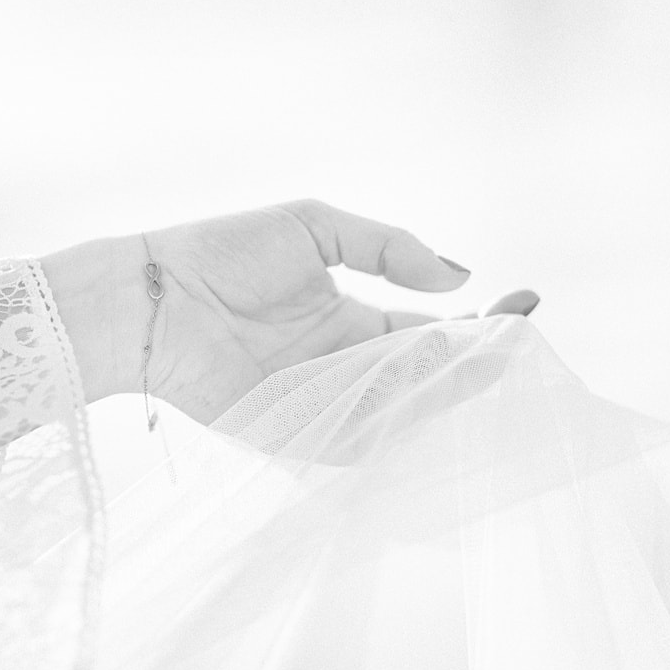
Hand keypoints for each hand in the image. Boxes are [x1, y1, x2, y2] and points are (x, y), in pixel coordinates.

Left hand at [43, 200, 540, 424]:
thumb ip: (389, 247)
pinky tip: (433, 403)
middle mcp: (350, 368)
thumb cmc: (220, 253)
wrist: (149, 296)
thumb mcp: (316, 229)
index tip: (519, 306)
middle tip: (512, 345)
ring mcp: (328, 405)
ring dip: (447, 391)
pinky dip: (398, 428)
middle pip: (430, 375)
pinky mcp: (299, 435)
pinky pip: (360, 440)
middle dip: (475, 362)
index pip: (434, 332)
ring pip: (405, 408)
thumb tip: (458, 276)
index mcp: (357, 321)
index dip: (478, 323)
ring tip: (482, 366)